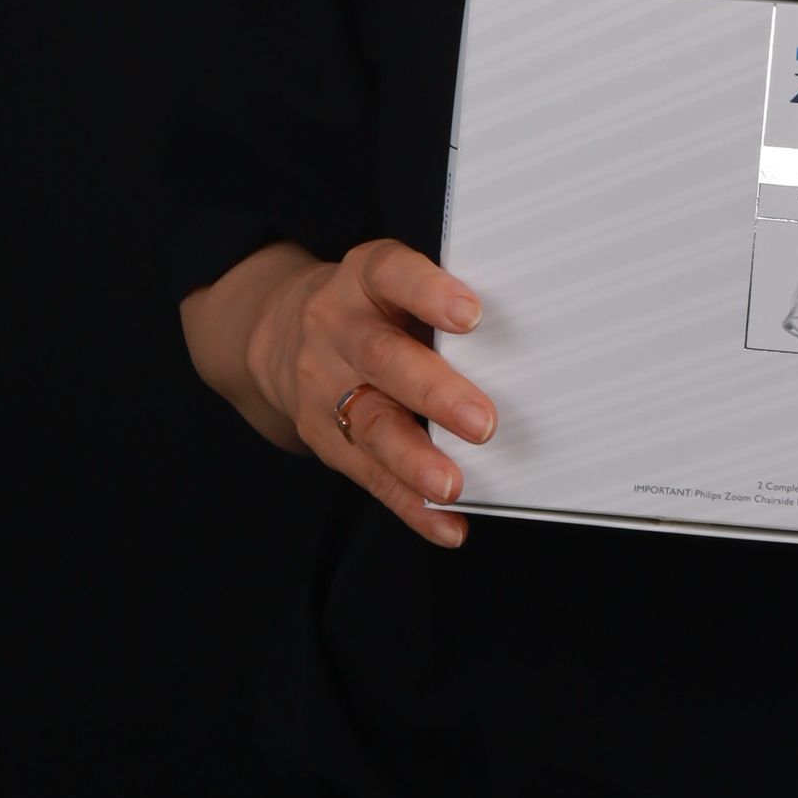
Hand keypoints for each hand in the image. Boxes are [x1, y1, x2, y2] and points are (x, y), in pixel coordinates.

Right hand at [248, 240, 496, 548]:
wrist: (277, 333)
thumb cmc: (368, 306)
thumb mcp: (389, 284)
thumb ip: (437, 307)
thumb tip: (520, 350)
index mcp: (363, 277)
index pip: (393, 274)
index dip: (430, 293)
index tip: (473, 316)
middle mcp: (337, 328)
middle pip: (384, 358)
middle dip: (435, 393)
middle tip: (482, 421)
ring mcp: (324, 385)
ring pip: (371, 424)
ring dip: (415, 460)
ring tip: (452, 485)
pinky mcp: (322, 437)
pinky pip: (368, 474)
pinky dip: (409, 505)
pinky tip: (445, 523)